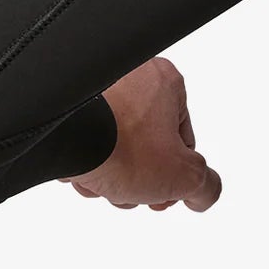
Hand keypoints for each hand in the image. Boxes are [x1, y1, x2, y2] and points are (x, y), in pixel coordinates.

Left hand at [64, 57, 221, 211]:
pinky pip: (86, 139)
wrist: (61, 140)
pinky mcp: (66, 104)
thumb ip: (206, 186)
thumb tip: (204, 192)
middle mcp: (130, 75)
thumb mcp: (185, 177)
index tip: (167, 193)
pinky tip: (84, 175)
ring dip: (114, 175)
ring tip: (105, 185)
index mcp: (166, 81)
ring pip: (115, 145)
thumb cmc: (121, 147)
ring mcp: (95, 88)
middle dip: (141, 177)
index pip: (184, 138)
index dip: (177, 174)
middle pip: (148, 144)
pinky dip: (87, 161)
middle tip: (134, 193)